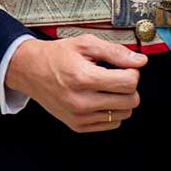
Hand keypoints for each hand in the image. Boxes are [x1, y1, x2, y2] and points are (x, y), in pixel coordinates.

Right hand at [5, 34, 146, 131]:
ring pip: (124, 114)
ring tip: (107, 87)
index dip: (133, 72)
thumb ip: (115, 52)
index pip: (129, 83)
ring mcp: (79, 116)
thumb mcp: (85, 44)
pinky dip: (112, 111)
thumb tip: (140, 62)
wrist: (30, 71)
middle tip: (117, 76)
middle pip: (130, 100)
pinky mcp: (78, 126)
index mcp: (82, 78)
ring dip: (122, 99)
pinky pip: (112, 124)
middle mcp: (80, 101)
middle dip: (129, 86)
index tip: (125, 67)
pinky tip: (100, 98)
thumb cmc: (57, 56)